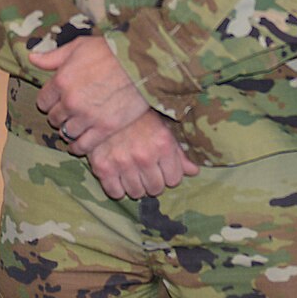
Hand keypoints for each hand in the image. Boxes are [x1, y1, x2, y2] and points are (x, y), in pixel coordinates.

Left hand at [32, 37, 150, 148]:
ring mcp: (87, 117)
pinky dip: (78, 147)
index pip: (43, 101)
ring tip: (73, 127)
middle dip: (58, 116)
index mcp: (61, 80)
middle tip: (67, 114)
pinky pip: (83, 145)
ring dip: (68, 130)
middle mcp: (70, 101)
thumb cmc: (110, 51)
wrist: (140, 63)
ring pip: (66, 133)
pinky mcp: (104, 128)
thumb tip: (32, 58)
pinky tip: (79, 145)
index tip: (55, 101)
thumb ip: (53, 56)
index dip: (48, 102)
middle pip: (54, 118)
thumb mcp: (79, 46)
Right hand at [85, 110, 200, 200]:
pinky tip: (118, 176)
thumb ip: (179, 152)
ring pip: (136, 193)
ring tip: (132, 172)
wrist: (106, 104)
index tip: (161, 166)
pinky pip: (115, 192)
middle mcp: (144, 155)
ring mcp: (122, 162)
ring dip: (135, 185)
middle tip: (145, 169)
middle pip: (155, 189)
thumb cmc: (139, 117)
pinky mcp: (102, 167)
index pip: (174, 180)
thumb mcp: (162, 129)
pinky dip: (117, 188)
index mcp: (163, 144)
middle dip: (152, 181)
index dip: (168, 174)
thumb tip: (194, 172)